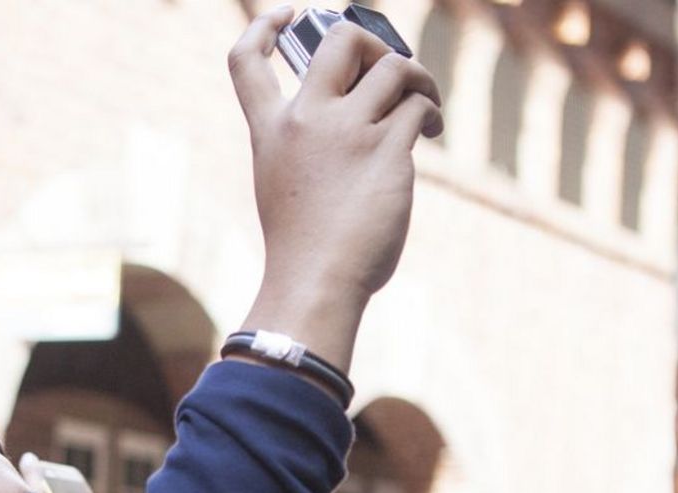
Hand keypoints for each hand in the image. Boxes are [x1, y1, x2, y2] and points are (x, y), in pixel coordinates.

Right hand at [227, 7, 441, 370]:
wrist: (316, 280)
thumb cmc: (303, 247)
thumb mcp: (283, 186)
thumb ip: (306, 146)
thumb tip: (361, 117)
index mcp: (270, 130)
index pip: (246, 60)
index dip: (264, 27)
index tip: (289, 16)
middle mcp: (305, 120)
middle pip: (341, 40)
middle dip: (372, 43)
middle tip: (387, 70)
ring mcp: (346, 131)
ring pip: (394, 67)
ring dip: (418, 77)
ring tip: (424, 101)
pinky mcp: (387, 148)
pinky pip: (419, 105)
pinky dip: (431, 111)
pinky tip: (431, 131)